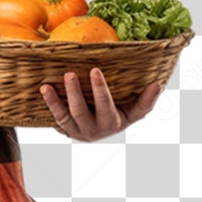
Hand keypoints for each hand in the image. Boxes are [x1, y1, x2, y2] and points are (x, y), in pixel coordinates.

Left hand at [40, 69, 161, 141]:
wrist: (99, 131)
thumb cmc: (119, 114)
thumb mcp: (134, 111)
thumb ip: (146, 100)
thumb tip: (157, 84)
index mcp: (111, 123)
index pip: (106, 106)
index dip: (100, 90)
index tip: (95, 70)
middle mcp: (93, 129)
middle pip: (81, 112)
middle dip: (75, 93)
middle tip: (70, 73)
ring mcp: (76, 130)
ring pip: (64, 117)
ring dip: (55, 101)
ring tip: (48, 85)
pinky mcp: (64, 128)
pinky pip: (54, 117)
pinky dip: (49, 104)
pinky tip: (44, 89)